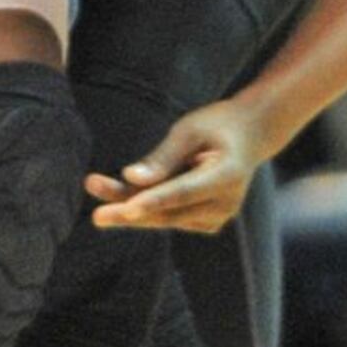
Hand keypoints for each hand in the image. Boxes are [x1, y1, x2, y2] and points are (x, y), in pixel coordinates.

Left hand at [84, 98, 273, 232]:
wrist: (251, 134)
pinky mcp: (208, 222)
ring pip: (166, 217)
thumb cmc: (217, 125)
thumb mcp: (190, 130)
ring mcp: (218, 216)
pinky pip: (171, 217)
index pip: (183, 192)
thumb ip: (163, 157)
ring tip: (96, 186)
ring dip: (130, 207)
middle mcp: (225, 203)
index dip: (153, 201)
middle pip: (170, 212)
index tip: (126, 209)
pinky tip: (123, 193)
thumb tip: (131, 178)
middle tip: (96, 216)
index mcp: (226, 175)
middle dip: (129, 211)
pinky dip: (146, 207)